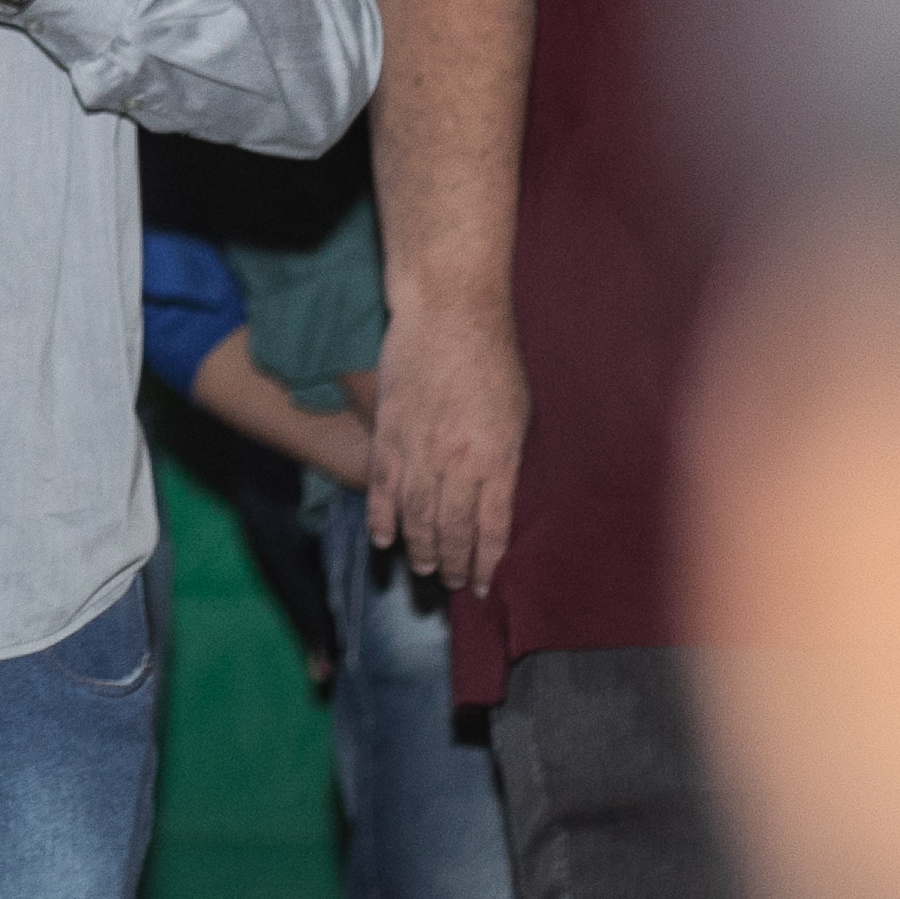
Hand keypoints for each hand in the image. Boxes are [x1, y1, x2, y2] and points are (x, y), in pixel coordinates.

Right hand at [367, 303, 527, 594]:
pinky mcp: (389, 434)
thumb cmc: (493, 357)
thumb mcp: (518, 412)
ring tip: (423, 567)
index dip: (484, 562)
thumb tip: (497, 494)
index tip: (480, 584)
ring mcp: (419, 451)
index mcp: (497, 460)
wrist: (449, 314)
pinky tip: (383, 539)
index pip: (490, 528)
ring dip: (419, 548)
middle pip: (451, 530)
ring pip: (415, 516)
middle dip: (452, 563)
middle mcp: (457, 464)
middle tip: (450, 583)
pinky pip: (382, 488)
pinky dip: (381, 518)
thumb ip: (506, 458)